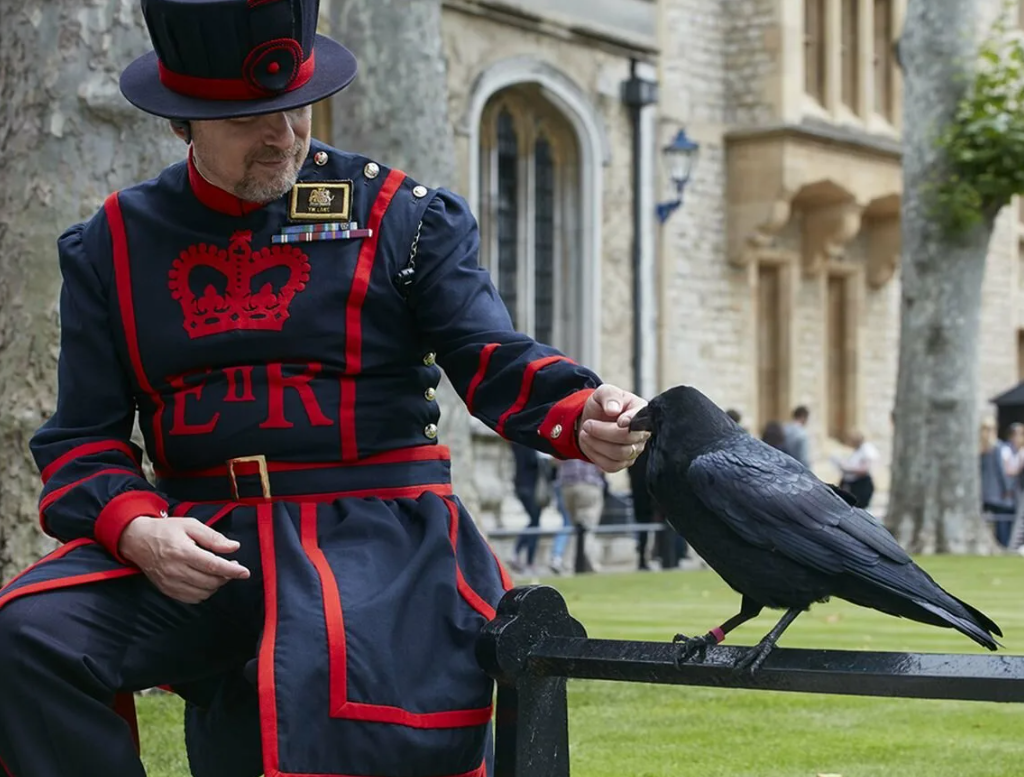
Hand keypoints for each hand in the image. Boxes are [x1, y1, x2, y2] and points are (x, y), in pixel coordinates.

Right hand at [119, 516, 250, 603]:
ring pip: (203, 592)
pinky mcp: (167, 590)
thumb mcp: (190, 525)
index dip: (231, 570)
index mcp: (183, 552)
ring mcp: (170, 582)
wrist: (137, 540)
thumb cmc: (166, 531)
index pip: (212, 565)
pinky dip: (204, 592)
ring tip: (218, 572)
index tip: (245, 572)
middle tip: (232, 566)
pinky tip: (205, 580)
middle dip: (226, 576)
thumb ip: (213, 537)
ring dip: (216, 585)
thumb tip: (233, 547)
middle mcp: (176, 570)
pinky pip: (192, 598)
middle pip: (210, 581)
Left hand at [577, 384, 649, 472]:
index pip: (642, 421)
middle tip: (587, 424)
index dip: (631, 422)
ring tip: (585, 432)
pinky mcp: (623, 463)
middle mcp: (642, 433)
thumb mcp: (604, 392)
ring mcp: (634, 450)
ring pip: (619, 454)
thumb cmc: (603, 405)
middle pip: (628, 439)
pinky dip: (595, 454)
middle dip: (603, 432)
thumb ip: (610, 395)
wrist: (593, 419)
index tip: (619, 421)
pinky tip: (589, 443)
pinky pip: (611, 466)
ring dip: (597, 443)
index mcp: (641, 412)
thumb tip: (614, 410)